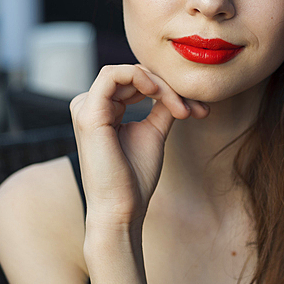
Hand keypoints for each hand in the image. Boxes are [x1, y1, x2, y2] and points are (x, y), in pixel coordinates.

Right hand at [70, 65, 207, 230]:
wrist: (122, 210)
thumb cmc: (135, 178)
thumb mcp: (154, 133)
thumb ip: (161, 107)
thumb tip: (178, 90)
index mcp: (103, 109)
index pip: (137, 81)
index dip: (169, 89)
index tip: (198, 111)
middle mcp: (91, 105)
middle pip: (135, 75)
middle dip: (170, 88)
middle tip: (194, 110)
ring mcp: (86, 108)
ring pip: (128, 72)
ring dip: (161, 86)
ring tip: (182, 110)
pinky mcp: (88, 114)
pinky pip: (113, 75)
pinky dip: (140, 78)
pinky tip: (158, 93)